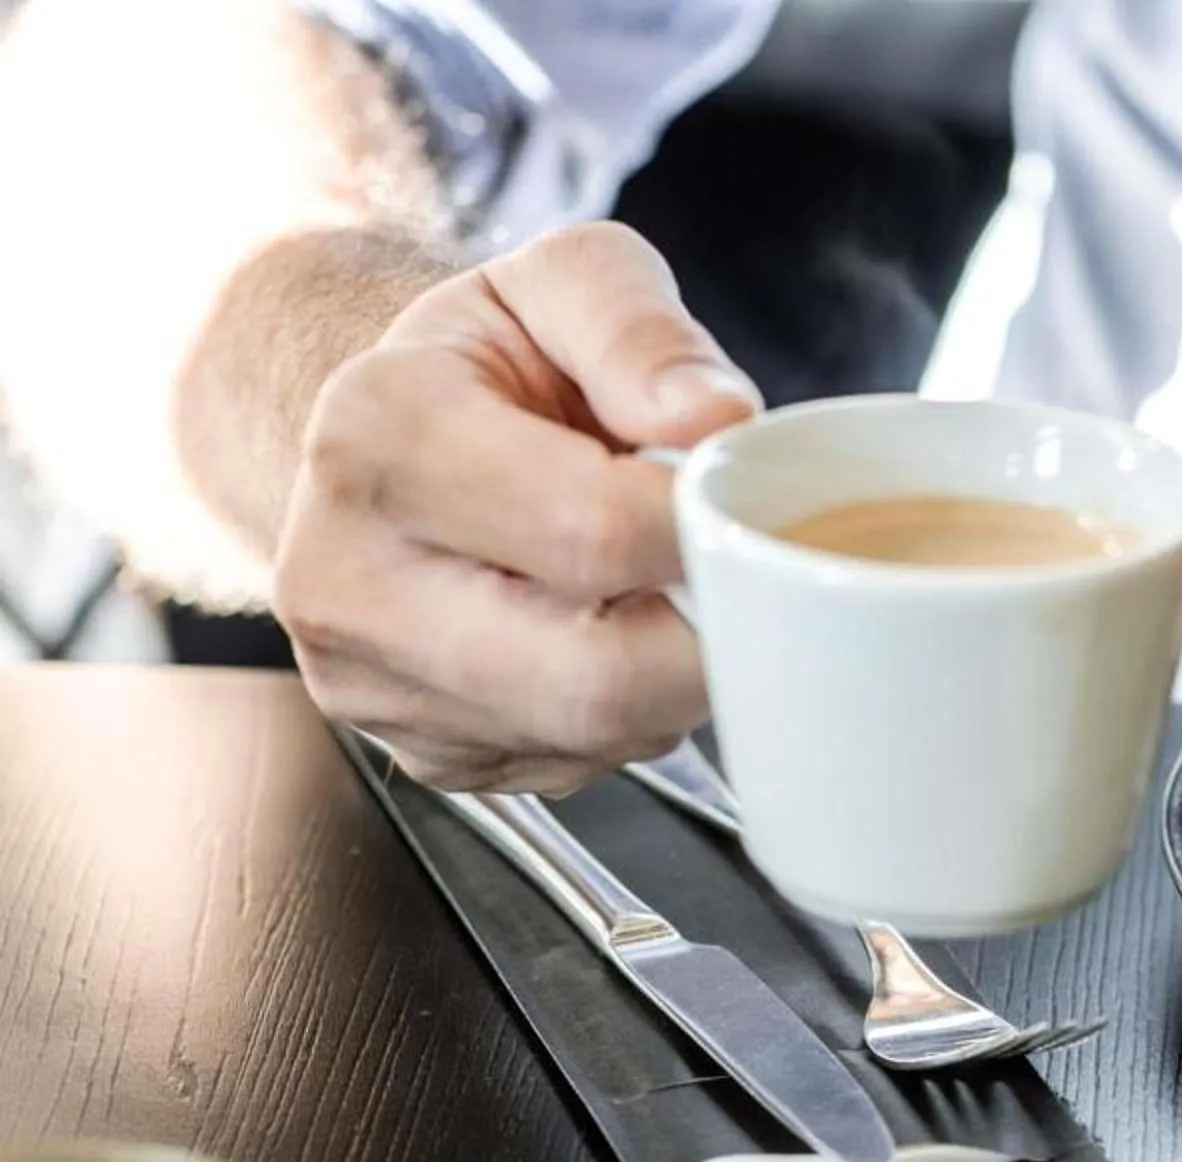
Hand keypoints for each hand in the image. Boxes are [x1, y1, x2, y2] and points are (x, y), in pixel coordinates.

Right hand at [271, 222, 760, 794]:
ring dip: (673, 678)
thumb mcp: (564, 282)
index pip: (590, 533)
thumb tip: (715, 417)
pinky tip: (611, 637)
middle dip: (704, 637)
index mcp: (378, 435)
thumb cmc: (493, 364)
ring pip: (602, 736)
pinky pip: (581, 766)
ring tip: (659, 590)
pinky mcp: (428, 756)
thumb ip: (640, 328)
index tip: (739, 507)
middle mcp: (349, 577)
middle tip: (733, 576)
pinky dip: (632, 715)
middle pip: (597, 677)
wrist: (392, 440)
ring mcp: (376, 686)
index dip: (704, 533)